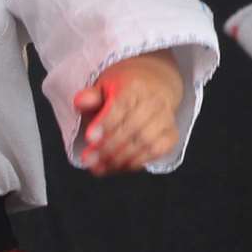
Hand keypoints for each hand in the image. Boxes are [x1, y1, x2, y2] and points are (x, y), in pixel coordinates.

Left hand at [72, 52, 185, 174]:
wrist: (156, 84)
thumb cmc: (125, 88)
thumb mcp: (104, 86)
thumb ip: (90, 96)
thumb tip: (80, 101)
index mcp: (135, 86)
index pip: (121, 105)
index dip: (105, 123)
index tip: (89, 138)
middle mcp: (154, 101)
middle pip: (133, 127)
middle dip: (108, 147)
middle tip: (89, 159)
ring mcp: (166, 118)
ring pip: (145, 142)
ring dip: (120, 158)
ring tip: (100, 167)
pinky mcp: (171, 134)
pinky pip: (157, 152)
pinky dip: (138, 162)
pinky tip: (120, 166)